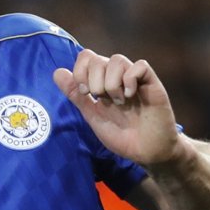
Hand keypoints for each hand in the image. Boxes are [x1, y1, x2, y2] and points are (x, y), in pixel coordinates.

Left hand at [53, 49, 180, 169]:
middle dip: (93, 81)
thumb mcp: (93, 116)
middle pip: (98, 58)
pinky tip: (130, 95)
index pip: (87, 57)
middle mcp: (118, 77)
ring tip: (118, 102)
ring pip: (117, 59)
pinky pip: (140, 66)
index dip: (80, 71)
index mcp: (102, 82)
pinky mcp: (152, 84)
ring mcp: (135, 79)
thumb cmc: (122, 135)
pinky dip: (131, 79)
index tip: (85, 93)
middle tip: (102, 99)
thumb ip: (76, 95)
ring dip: (111, 82)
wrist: (147, 152)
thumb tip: (57, 72)